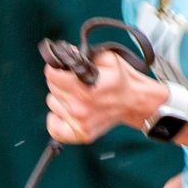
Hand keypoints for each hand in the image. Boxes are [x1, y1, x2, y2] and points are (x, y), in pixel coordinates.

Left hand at [45, 50, 162, 144]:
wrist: (135, 102)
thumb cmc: (120, 79)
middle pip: (52, 88)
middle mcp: (80, 107)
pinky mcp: (82, 134)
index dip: (55, 69)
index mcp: (85, 88)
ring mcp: (81, 123)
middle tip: (75, 82)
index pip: (52, 75)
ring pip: (52, 104)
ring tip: (77, 96)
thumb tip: (66, 53)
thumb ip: (84, 55)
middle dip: (60, 82)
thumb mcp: (107, 59)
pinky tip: (66, 113)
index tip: (61, 69)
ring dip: (61, 99)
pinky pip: (55, 129)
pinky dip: (56, 120)